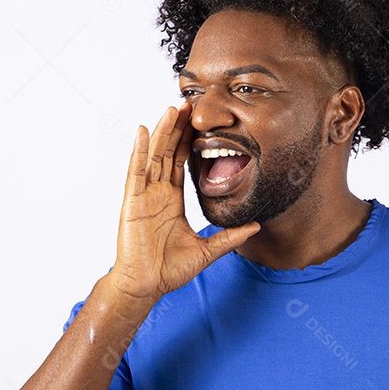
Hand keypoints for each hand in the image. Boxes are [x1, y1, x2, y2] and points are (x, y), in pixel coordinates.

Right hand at [109, 102, 259, 302]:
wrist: (146, 287)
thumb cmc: (169, 270)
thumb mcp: (207, 251)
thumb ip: (229, 237)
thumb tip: (256, 227)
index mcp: (172, 201)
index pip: (182, 163)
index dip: (190, 141)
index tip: (200, 121)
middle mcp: (157, 193)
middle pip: (168, 153)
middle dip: (178, 128)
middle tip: (188, 102)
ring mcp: (144, 196)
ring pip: (154, 156)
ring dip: (163, 131)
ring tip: (172, 108)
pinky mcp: (132, 202)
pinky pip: (136, 172)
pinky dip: (139, 151)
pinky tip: (144, 131)